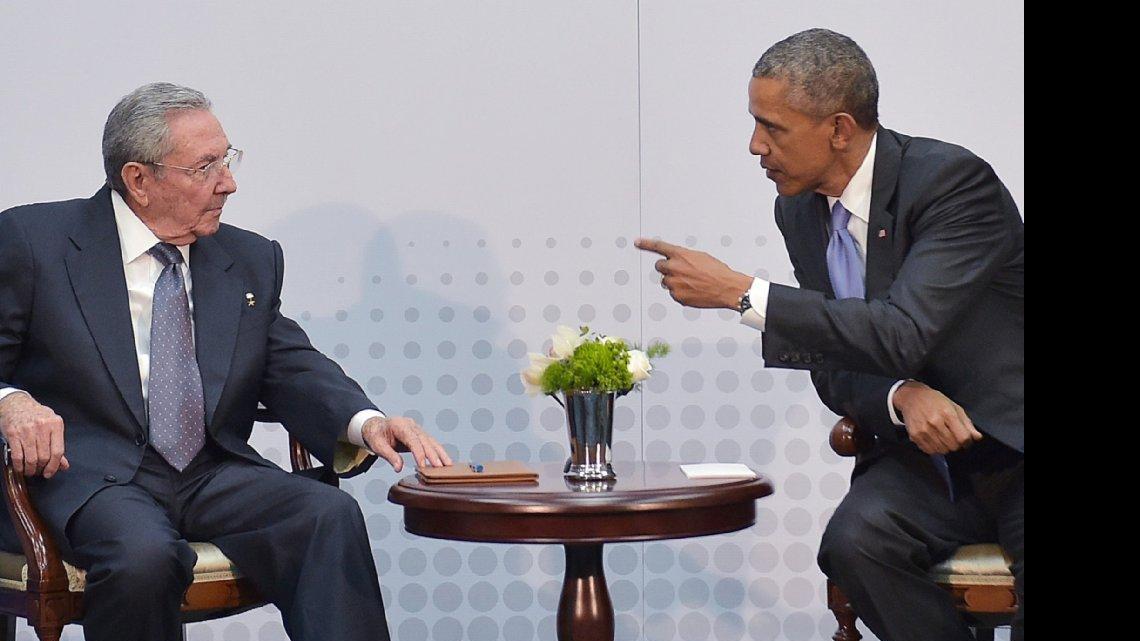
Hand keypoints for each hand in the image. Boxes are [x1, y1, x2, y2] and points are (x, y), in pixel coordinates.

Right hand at [0, 392, 69, 477]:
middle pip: (44, 457)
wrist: (16, 403)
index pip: (58, 451)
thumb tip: (64, 465)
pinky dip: (19, 466)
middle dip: (41, 468)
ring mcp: (27, 430)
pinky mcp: (13, 434)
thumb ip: (57, 445)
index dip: (54, 466)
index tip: (50, 473)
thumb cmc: (36, 415)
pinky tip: (21, 467)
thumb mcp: (51, 425)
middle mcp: (42, 426)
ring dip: (31, 469)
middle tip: (39, 471)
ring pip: (31, 458)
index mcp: (55, 424)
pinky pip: (17, 456)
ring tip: (30, 471)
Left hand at [361, 416, 451, 471]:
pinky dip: (438, 452)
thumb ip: (389, 455)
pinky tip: (444, 461)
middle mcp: (411, 425)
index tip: (423, 466)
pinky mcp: (420, 435)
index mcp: (400, 425)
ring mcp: (417, 429)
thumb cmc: (376, 435)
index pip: (413, 440)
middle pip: (425, 440)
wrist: (376, 426)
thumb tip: (398, 468)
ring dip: (440, 453)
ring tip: (448, 465)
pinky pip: (431, 443)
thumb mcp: (377, 445)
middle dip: (434, 455)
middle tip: (440, 467)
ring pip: (431, 441)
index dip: (419, 453)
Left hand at [635, 237, 753, 308]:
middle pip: (659, 266)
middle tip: (680, 271)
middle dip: (667, 268)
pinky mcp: (676, 296)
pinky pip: (673, 293)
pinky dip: (680, 292)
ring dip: (674, 281)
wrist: (727, 288)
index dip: (646, 244)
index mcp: (680, 254)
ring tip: (691, 282)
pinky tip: (694, 291)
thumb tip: (675, 264)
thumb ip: (683, 258)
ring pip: (665, 281)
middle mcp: (674, 267)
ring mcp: (674, 283)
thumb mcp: (700, 257)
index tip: (637, 242)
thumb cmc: (717, 271)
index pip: (659, 246)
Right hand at [893, 381, 982, 454]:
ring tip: (943, 438)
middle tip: (953, 438)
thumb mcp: (954, 407)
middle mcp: (935, 422)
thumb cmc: (935, 401)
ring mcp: (924, 430)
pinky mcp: (915, 435)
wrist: (912, 397)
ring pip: (942, 450)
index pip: (963, 437)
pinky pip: (929, 451)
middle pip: (953, 446)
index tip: (966, 440)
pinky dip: (934, 448)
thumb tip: (977, 437)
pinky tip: (933, 439)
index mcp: (947, 413)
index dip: (968, 442)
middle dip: (956, 444)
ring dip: (945, 447)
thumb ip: (967, 423)